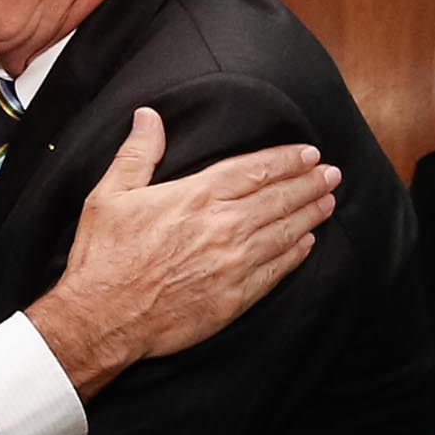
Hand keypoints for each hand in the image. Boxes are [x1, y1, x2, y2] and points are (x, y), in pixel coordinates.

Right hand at [27, 109, 338, 397]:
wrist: (104, 318)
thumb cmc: (103, 257)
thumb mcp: (109, 195)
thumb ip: (136, 154)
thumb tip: (148, 116)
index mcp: (194, 196)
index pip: (253, 170)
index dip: (285, 160)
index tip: (308, 153)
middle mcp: (221, 227)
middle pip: (277, 199)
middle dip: (308, 183)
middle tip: (331, 173)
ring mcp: (231, 264)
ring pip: (283, 233)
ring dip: (309, 215)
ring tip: (327, 201)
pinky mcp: (233, 298)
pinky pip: (274, 272)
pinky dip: (295, 255)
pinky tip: (307, 245)